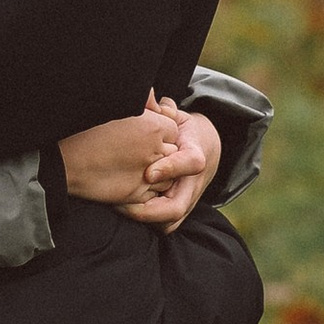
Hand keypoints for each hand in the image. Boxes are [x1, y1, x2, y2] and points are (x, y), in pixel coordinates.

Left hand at [58, 96, 220, 229]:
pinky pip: (165, 225)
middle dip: (149, 210)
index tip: (148, 173)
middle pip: (178, 207)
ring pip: (170, 221)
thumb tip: (149, 98)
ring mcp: (187, 199)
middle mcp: (193, 182)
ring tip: (118, 207)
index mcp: (196, 152)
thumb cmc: (183, 131)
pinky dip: (147, 222)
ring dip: (145, 219)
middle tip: (121, 203)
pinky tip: (124, 210)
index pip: (192, 163)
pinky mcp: (180, 210)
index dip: (171, 168)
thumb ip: (163, 110)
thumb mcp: (177, 116)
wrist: (205, 147)